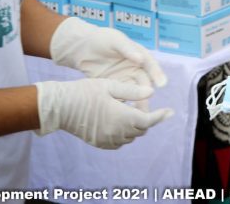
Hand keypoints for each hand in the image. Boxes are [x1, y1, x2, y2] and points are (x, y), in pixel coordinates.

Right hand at [35, 78, 172, 148]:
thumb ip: (132, 91)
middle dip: (148, 119)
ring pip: (131, 137)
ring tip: (133, 111)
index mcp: (121, 117)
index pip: (148, 121)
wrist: (59, 107)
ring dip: (136, 126)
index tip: (170, 111)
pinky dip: (124, 133)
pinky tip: (120, 121)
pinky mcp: (99, 143)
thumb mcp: (110, 86)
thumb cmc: (84, 92)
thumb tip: (151, 92)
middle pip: (141, 130)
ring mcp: (106, 140)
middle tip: (147, 106)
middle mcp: (116, 132)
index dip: (160, 116)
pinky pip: (119, 142)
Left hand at [50, 17, 166, 108]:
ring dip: (138, 102)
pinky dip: (123, 104)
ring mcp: (125, 79)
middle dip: (147, 94)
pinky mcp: (114, 87)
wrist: (84, 47)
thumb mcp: (115, 40)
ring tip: (138, 114)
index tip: (162, 84)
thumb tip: (140, 59)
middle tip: (149, 105)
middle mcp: (135, 69)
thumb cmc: (103, 39)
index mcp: (139, 55)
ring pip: (134, 93)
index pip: (151, 65)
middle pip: (145, 83)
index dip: (157, 74)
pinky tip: (123, 114)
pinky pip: (121, 96)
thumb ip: (127, 49)